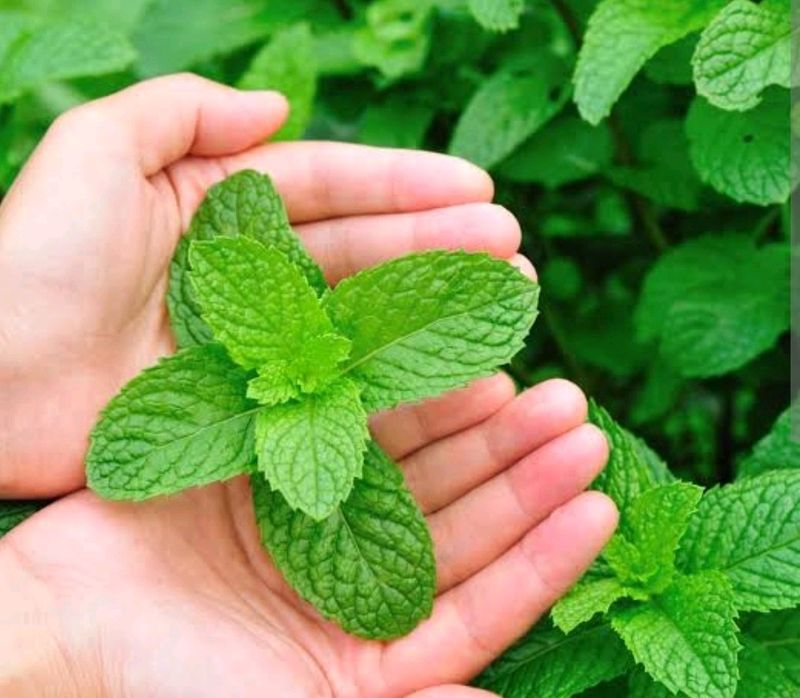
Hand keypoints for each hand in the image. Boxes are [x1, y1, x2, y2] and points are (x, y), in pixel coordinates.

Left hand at [0, 74, 527, 497]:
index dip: (406, 186)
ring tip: (501, 301)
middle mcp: (247, 272)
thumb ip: (179, 110)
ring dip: (429, 308)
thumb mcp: (92, 152)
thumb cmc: (31, 266)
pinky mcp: (248, 404)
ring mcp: (253, 342)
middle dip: (439, 247)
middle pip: (361, 250)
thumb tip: (277, 105)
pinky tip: (442, 372)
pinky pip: (331, 383)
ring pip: (358, 317)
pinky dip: (386, 377)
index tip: (478, 192)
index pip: (331, 185)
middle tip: (512, 253)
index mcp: (219, 205)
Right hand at [2, 378, 614, 696]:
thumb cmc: (162, 690)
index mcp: (376, 649)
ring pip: (417, 465)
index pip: (486, 599)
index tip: (600, 503)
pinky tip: (441, 367)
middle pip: (461, 518)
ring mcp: (318, 516)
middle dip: (523, 469)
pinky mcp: (274, 466)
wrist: (55, 633)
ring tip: (526, 384)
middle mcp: (358, 577)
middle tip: (576, 415)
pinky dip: (395, 399)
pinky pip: (349, 427)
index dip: (545, 552)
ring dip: (473, 426)